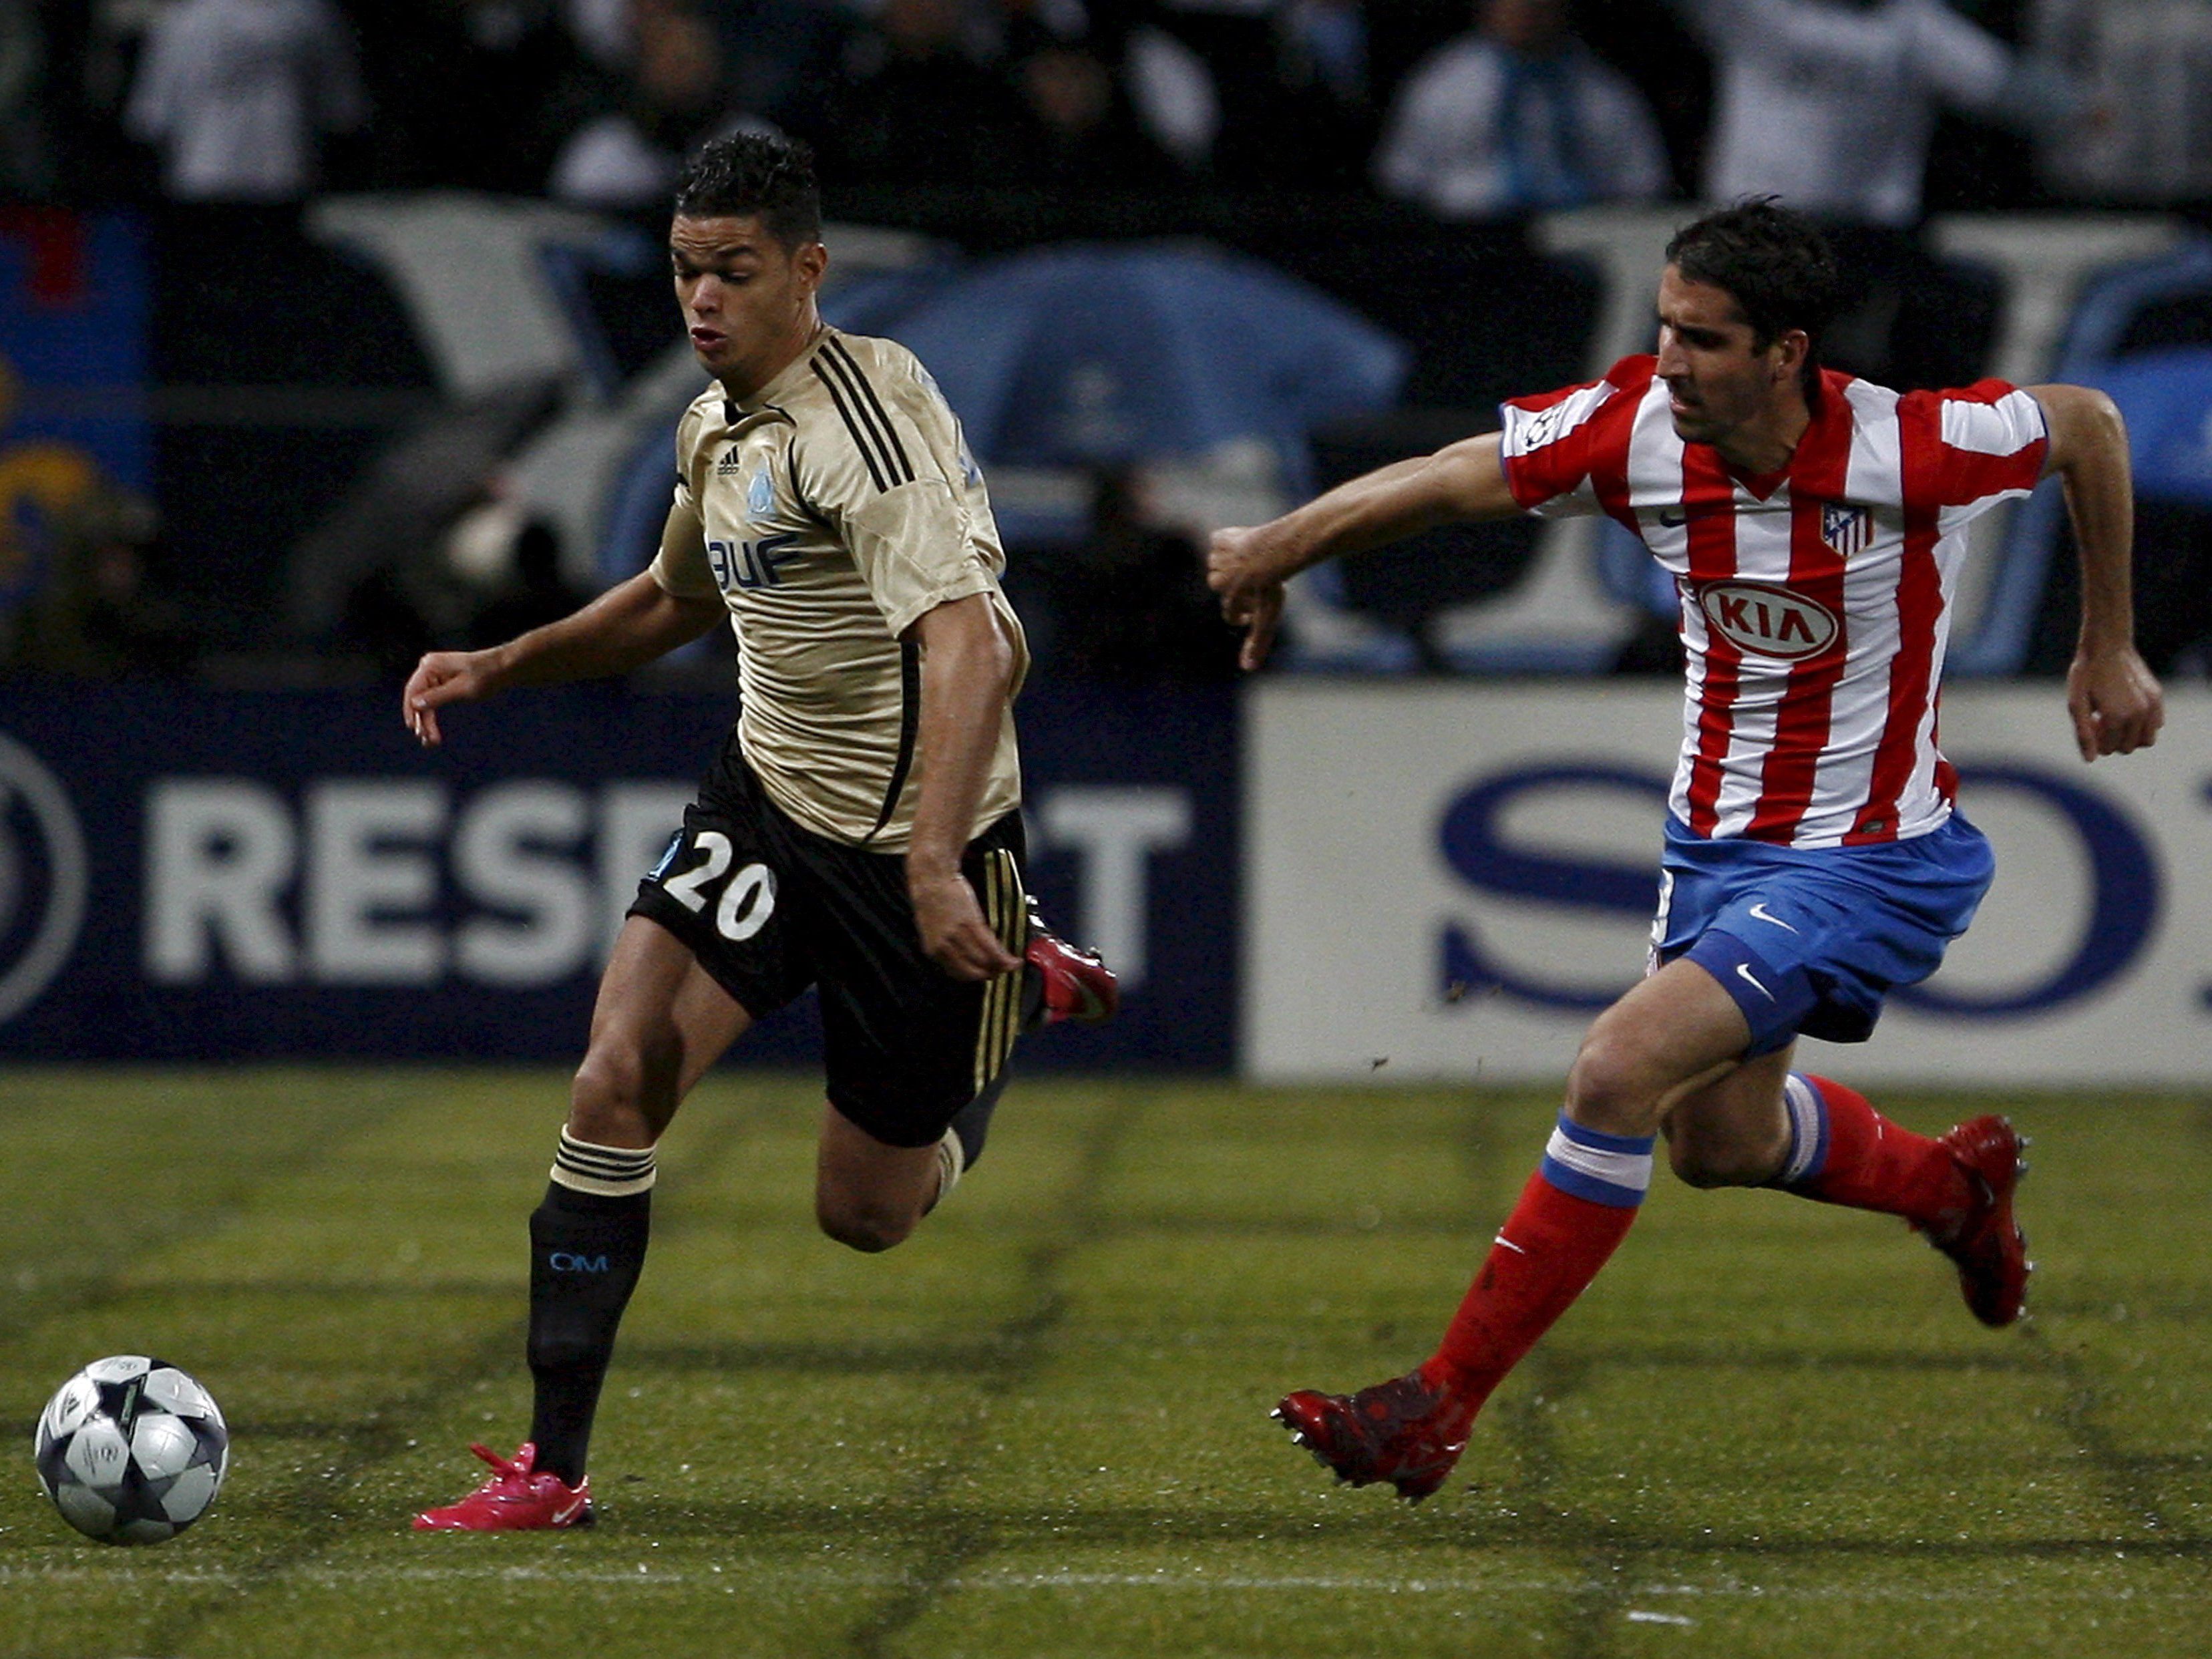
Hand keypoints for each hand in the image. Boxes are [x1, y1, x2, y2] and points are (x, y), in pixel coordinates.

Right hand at [401, 649, 499, 746]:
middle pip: (418, 699)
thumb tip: (415, 704)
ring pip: (424, 703)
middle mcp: (428, 668)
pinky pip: (432, 701)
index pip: (413, 691)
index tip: (415, 730)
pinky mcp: (441, 683)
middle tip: (427, 740)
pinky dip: (433, 716)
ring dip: (427, 722)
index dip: (411, 711)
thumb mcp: (463, 689)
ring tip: (431, 741)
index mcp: (430, 666)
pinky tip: (433, 732)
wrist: (503, 668)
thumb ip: (438, 696)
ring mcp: (434, 675)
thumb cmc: (486, 675)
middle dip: (422, 721)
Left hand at [908, 862, 1021, 981]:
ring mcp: (958, 936)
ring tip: (1011, 965)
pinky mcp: (971, 924)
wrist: (931, 877)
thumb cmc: (931, 898)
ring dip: (1002, 967)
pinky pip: (991, 947)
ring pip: (984, 961)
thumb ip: (944, 944)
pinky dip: (1005, 957)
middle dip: (990, 974)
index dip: (976, 976)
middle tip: (1002, 971)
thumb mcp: (932, 928)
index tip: (987, 974)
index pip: (958, 973)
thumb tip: (961, 954)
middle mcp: (944, 947)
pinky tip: (1013, 959)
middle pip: (973, 971)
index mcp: (933, 950)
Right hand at [1206, 525, 1286, 671]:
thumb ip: (1257, 642)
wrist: (1276, 551)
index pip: (1230, 612)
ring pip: (1219, 563)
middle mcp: (1218, 580)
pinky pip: (1219, 541)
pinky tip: (1243, 544)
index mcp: (1229, 599)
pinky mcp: (1219, 538)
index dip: (1242, 614)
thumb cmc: (1273, 584)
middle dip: (1237, 585)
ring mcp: (1218, 558)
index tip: (1253, 611)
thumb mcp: (1268, 615)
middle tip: (1257, 581)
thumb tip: (1247, 670)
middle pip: (1221, 586)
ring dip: (1232, 564)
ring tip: (1252, 563)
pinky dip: (1228, 542)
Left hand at [2066, 645, 2163, 760]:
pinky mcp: (2158, 698)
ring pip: (2146, 740)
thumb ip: (2084, 734)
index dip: (2096, 741)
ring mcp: (2152, 706)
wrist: (2106, 647)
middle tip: (2101, 719)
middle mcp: (2138, 714)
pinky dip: (2143, 725)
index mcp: (2117, 718)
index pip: (2109, 749)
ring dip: (2131, 736)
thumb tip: (2091, 761)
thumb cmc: (2086, 675)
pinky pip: (2156, 725)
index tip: (2090, 723)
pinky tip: (2128, 711)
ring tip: (2115, 718)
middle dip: (2112, 740)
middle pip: (2127, 748)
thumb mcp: (2076, 704)